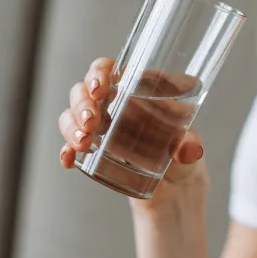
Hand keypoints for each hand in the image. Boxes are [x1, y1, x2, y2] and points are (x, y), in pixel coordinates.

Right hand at [58, 57, 208, 215]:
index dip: (99, 73)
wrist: (176, 187)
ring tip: (83, 142)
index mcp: (137, 90)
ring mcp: (101, 127)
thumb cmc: (184, 155)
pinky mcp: (94, 151)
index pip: (110, 69)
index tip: (99, 88)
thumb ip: (190, 146)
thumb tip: (189, 148)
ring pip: (73, 114)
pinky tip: (68, 159)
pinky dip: (66, 150)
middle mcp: (115, 104)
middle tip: (91, 122)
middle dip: (82, 103)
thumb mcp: (190, 148)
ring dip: (71, 125)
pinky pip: (70, 145)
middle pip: (84, 90)